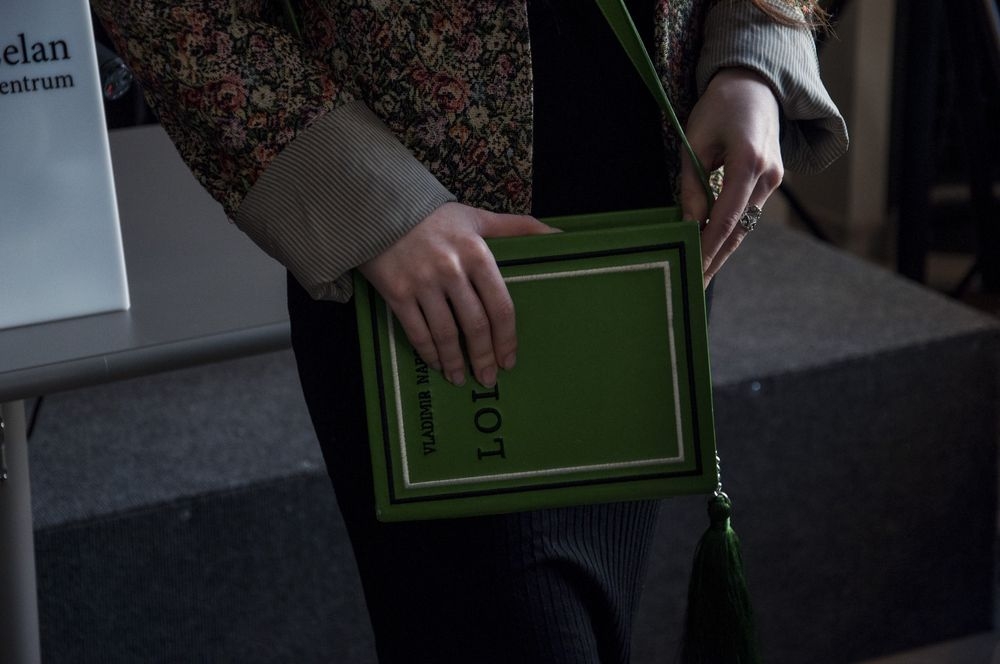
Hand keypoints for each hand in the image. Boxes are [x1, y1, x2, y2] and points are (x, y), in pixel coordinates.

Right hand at [358, 202, 556, 387]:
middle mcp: (452, 270)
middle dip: (484, 357)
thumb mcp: (479, 217)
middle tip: (489, 378)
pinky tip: (437, 363)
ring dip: (456, 362)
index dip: (507, 339)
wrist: (382, 208)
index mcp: (477, 254)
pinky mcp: (397, 292)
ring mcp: (423, 283)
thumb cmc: (436, 217)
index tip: (509, 359)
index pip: (500, 306)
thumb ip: (518, 228)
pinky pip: (417, 331)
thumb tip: (559, 237)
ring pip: (446, 334)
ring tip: (462, 378)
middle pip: (475, 326)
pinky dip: (429, 352)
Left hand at [680, 67, 783, 284]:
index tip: (692, 268)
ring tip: (699, 272)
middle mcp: (768, 175)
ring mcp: (775, 179)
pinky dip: (729, 231)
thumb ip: (692, 185)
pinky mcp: (772, 181)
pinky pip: (748, 213)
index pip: (725, 217)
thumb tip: (688, 225)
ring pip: (745, 224)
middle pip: (739, 228)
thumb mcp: (694, 142)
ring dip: (722, 248)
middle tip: (694, 284)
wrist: (755, 85)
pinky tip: (711, 247)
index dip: (708, 246)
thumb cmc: (719, 108)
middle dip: (716, 258)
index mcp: (749, 161)